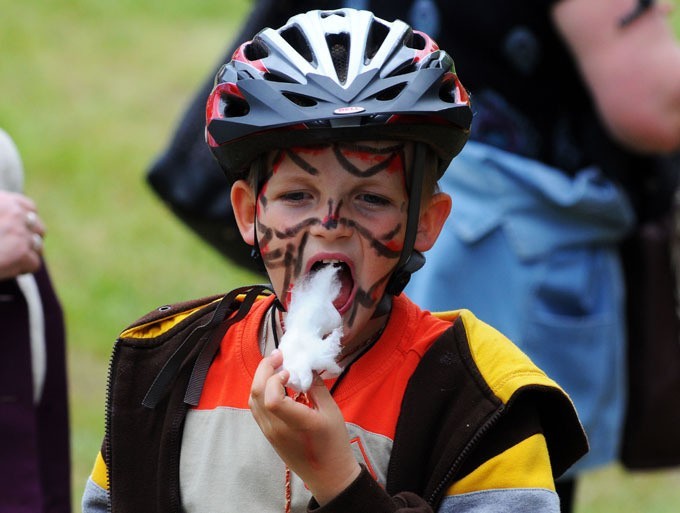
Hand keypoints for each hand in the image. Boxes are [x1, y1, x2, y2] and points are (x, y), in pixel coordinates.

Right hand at [0, 191, 44, 279]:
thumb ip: (1, 215)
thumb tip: (7, 225)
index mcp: (2, 201)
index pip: (28, 207)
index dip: (25, 221)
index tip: (18, 231)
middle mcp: (14, 213)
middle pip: (37, 227)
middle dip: (28, 239)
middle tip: (15, 249)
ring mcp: (20, 233)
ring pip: (38, 245)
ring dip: (26, 254)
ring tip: (9, 261)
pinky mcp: (21, 254)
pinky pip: (34, 263)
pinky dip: (22, 270)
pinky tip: (8, 271)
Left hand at [250, 349, 360, 505]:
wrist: (329, 475)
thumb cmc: (334, 444)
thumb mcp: (331, 412)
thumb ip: (316, 387)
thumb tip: (305, 366)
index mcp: (296, 424)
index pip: (271, 399)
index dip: (276, 378)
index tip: (290, 369)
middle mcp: (276, 429)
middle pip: (256, 394)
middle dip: (264, 369)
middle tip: (278, 355)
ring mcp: (269, 433)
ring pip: (252, 400)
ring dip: (260, 379)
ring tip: (276, 366)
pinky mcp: (268, 434)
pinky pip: (256, 409)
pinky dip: (261, 391)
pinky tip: (275, 383)